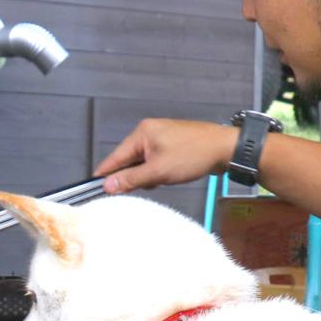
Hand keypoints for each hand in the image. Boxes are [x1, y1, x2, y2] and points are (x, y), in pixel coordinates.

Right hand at [93, 119, 238, 194]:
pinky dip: (157, 171)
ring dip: (147, 175)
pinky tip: (168, 176)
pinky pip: (154, 160)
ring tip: (162, 179)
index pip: (115, 157)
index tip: (95, 189)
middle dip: (133, 177)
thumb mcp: (159, 172)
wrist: (225, 148)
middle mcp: (148, 131)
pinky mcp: (171, 144)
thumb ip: (131, 179)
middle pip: (128, 160)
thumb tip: (108, 185)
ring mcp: (161, 137)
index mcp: (142, 133)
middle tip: (142, 187)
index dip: (106, 175)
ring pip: (142, 162)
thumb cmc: (193, 155)